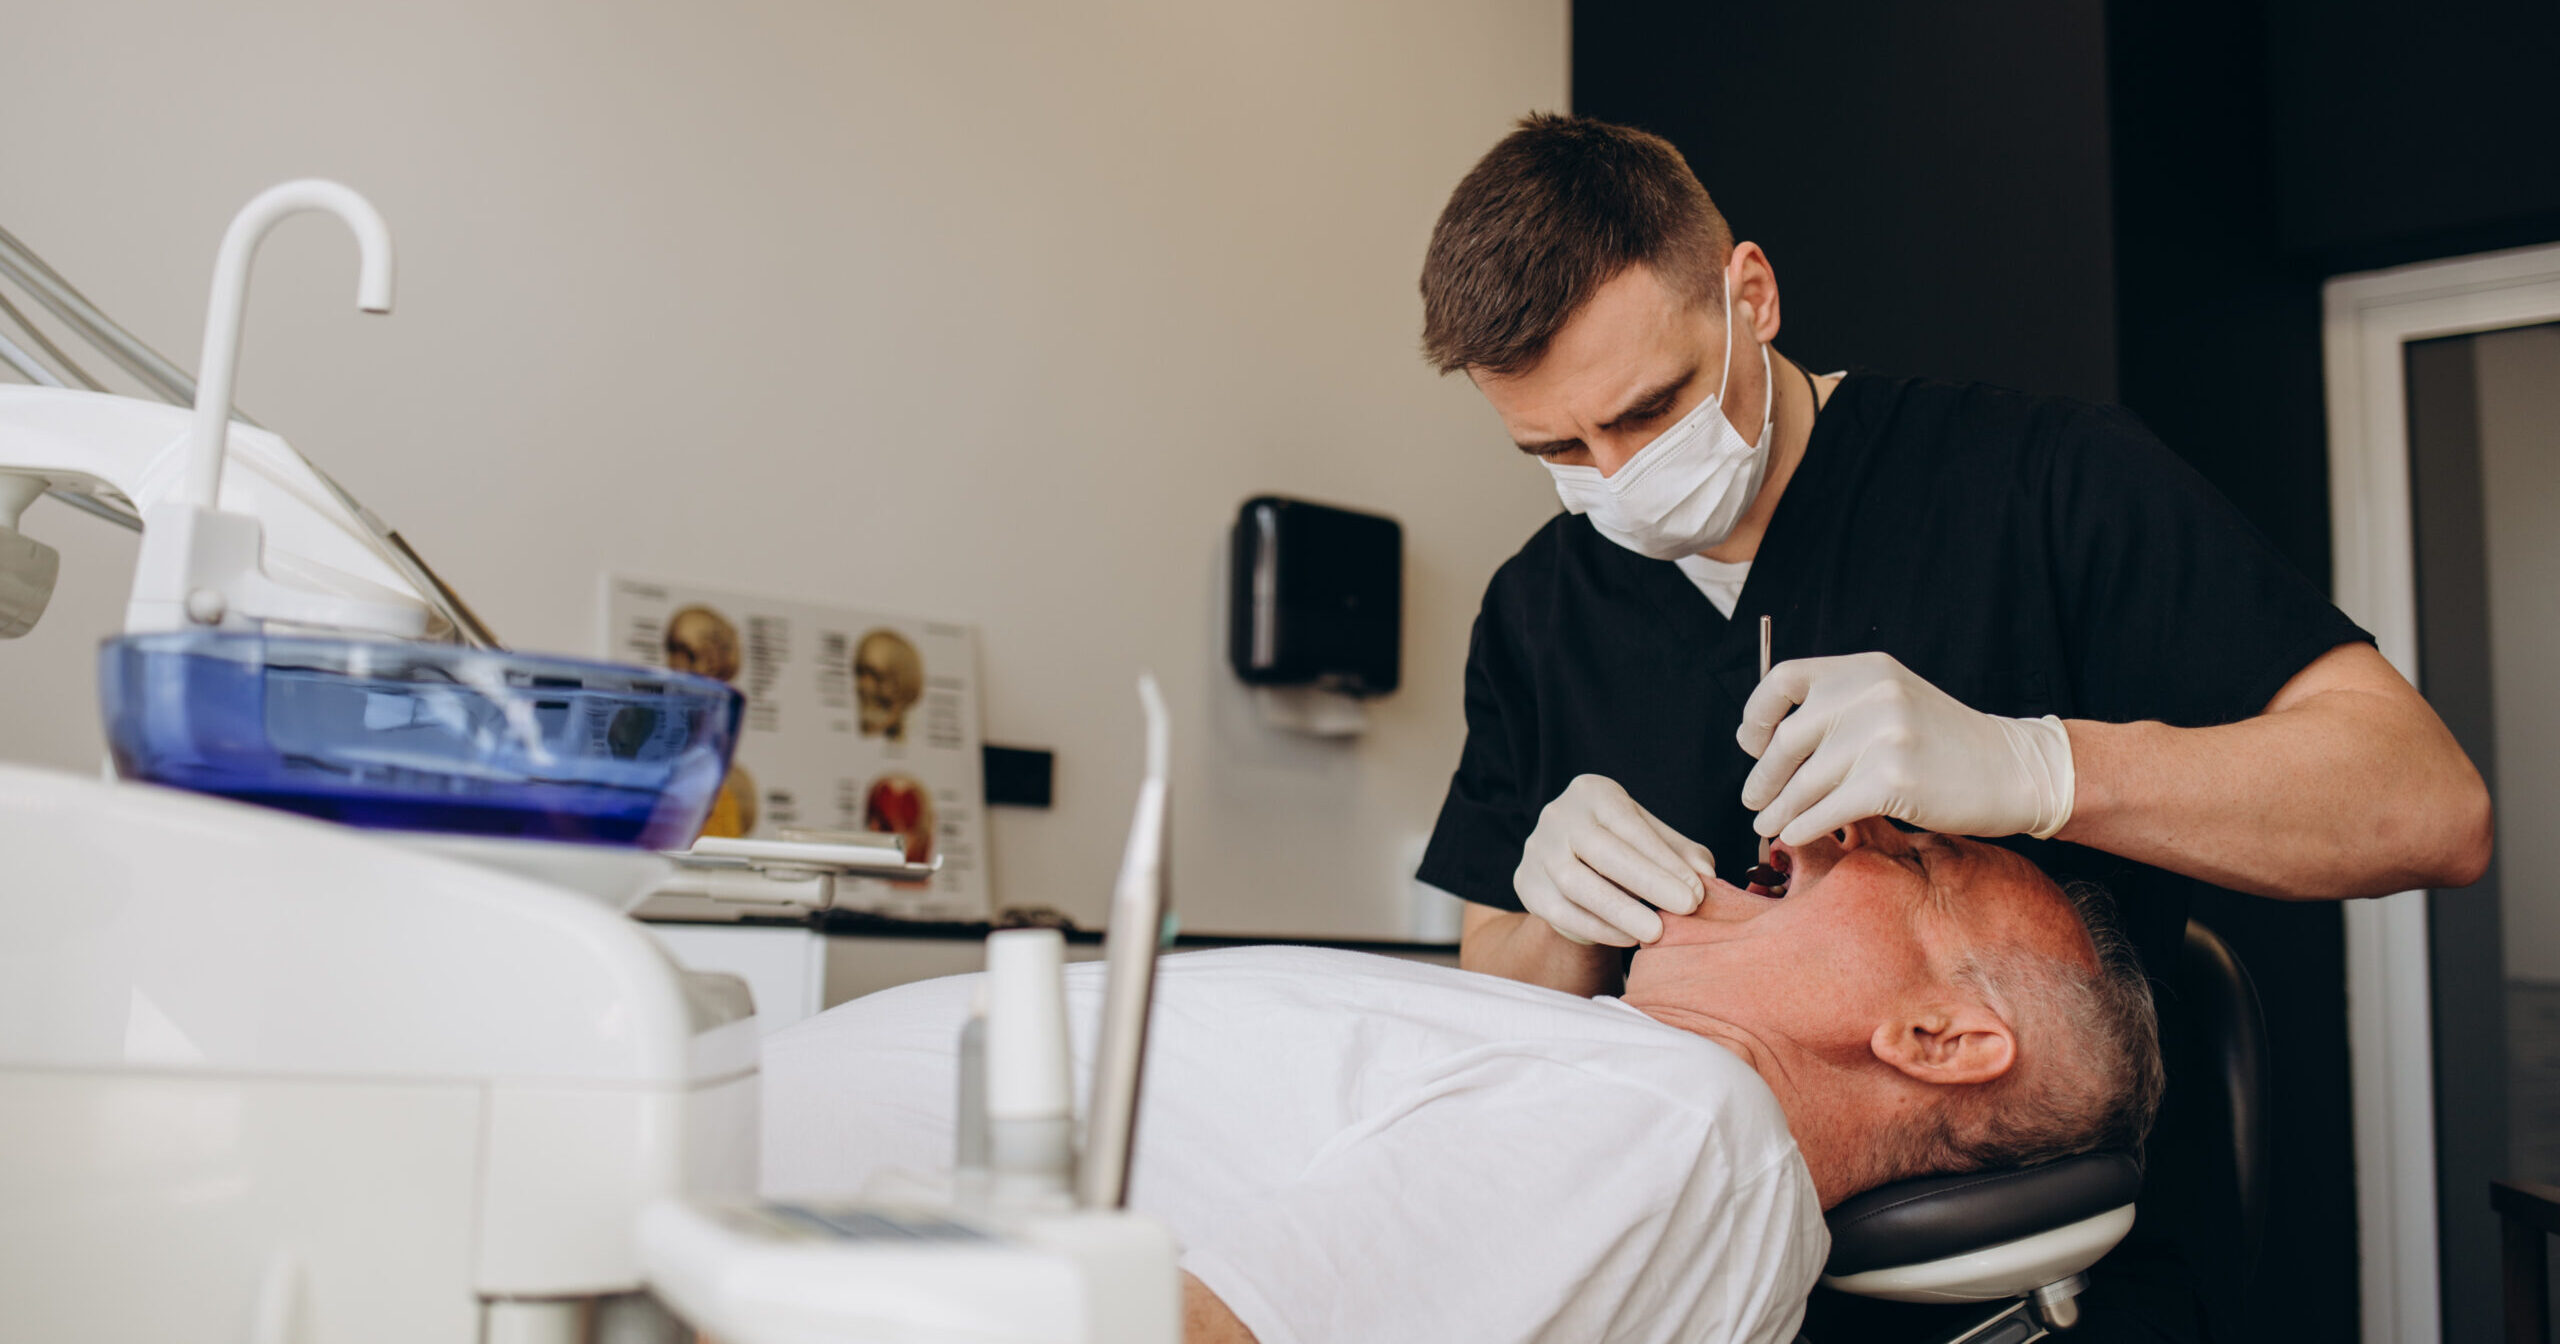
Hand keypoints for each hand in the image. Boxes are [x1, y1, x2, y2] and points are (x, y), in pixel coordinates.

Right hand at [1514, 775, 1716, 945]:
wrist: (1566, 867)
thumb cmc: (1620, 848)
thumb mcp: (1651, 840)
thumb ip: (1681, 855)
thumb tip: (1706, 877)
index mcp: (1591, 793)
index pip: (1629, 824)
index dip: (1664, 859)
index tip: (1697, 890)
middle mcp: (1558, 816)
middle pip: (1600, 849)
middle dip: (1647, 881)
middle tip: (1685, 907)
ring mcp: (1537, 850)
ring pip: (1575, 882)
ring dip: (1620, 910)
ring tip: (1656, 931)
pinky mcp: (1526, 885)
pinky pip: (1561, 911)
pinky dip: (1597, 928)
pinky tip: (1628, 938)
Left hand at [1736, 652, 2075, 845]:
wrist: (2013, 770)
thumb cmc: (1945, 745)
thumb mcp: (1892, 702)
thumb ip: (1839, 709)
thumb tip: (1765, 743)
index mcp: (1864, 670)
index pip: (1783, 679)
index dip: (1758, 714)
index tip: (1753, 743)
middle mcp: (1870, 695)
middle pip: (1786, 738)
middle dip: (1764, 775)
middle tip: (1754, 797)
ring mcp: (1882, 737)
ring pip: (1804, 782)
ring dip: (1778, 809)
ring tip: (1768, 823)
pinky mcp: (1891, 780)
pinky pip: (1826, 810)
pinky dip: (1804, 826)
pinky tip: (1796, 834)